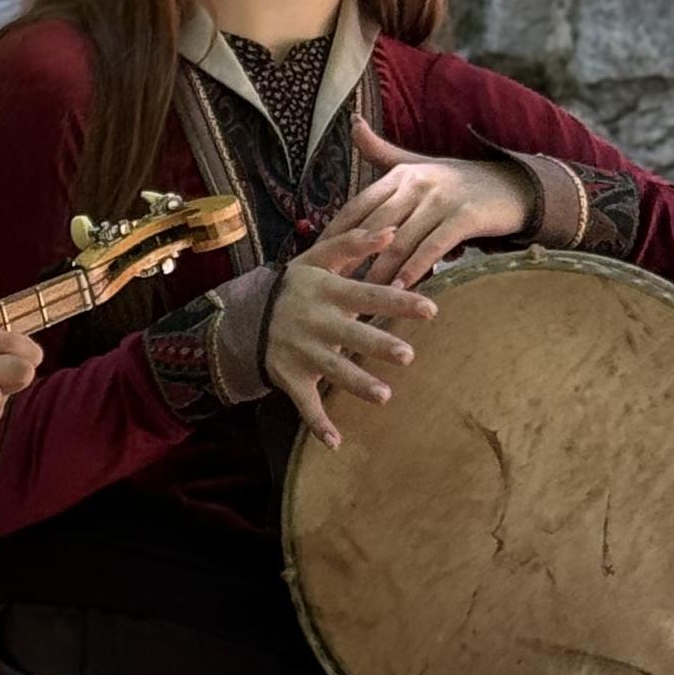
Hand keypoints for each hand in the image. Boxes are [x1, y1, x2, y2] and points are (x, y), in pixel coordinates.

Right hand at [264, 239, 438, 449]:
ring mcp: (301, 352)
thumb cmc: (294, 286)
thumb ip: (353, 243)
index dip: (397, 302)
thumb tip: (393, 231)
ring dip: (356, 384)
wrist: (243, 315)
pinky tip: (335, 443)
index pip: (367, 295)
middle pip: (351, 335)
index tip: (430, 309)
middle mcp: (315, 322)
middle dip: (378, 346)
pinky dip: (317, 424)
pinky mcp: (290, 377)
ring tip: (384, 396)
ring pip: (331, 370)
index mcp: (326, 292)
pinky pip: (304, 404)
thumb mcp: (316, 259)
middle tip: (408, 356)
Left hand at [320, 119, 529, 289]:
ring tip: (362, 298)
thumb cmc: (459, 181)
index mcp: (401, 173)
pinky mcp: (465, 216)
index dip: (335, 235)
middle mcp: (417, 183)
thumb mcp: (419, 163)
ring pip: (400, 241)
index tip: (316, 262)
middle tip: (331, 289)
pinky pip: (433, 246)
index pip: (357, 206)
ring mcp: (441, 199)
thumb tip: (352, 121)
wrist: (513, 186)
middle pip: (374, 227)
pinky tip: (400, 289)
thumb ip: (382, 151)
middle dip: (351, 260)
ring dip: (379, 272)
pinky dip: (415, 268)